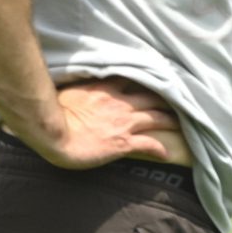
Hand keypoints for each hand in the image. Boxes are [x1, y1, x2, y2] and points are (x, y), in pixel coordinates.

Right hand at [30, 79, 189, 168]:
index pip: (132, 78)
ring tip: (180, 123)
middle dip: (166, 99)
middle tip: (177, 102)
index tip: (157, 80)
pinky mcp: (124, 142)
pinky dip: (160, 149)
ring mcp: (124, 122)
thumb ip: (81, 87)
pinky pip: (150, 144)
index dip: (147, 80)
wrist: (52, 133)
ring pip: (156, 117)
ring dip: (170, 120)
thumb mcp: (67, 91)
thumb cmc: (51, 112)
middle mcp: (118, 102)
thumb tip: (81, 87)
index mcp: (103, 87)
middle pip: (151, 96)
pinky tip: (166, 154)